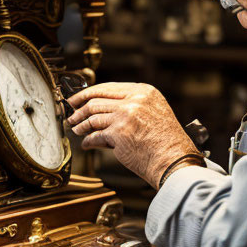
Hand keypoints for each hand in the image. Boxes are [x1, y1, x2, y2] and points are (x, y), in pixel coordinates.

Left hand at [67, 82, 199, 188]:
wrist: (174, 159)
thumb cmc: (166, 141)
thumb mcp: (154, 112)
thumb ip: (132, 106)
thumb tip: (103, 109)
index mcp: (144, 91)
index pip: (108, 87)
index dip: (89, 93)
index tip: (78, 99)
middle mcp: (134, 100)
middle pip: (96, 99)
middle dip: (79, 107)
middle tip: (72, 113)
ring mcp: (125, 115)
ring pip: (92, 116)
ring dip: (81, 125)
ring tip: (77, 130)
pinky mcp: (118, 133)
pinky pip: (95, 135)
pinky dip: (88, 141)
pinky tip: (87, 144)